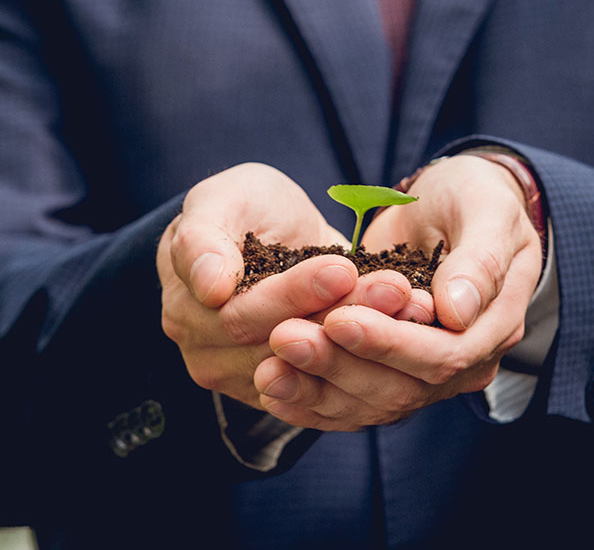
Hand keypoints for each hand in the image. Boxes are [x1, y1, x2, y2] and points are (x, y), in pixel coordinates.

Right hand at [157, 163, 433, 408]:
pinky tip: (407, 326)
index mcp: (186, 305)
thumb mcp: (222, 199)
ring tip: (405, 301)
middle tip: (394, 286)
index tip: (341, 269)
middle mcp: (205, 352)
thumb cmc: (243, 209)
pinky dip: (370, 357)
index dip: (294, 293)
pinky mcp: (285, 393)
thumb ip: (205, 237)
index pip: (240, 313)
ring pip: (309, 367)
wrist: (270, 234)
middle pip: (278, 345)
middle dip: (339, 313)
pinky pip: (328, 384)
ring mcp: (241, 379)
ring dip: (363, 337)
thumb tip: (211, 288)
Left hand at [253, 155, 543, 428]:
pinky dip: (309, 398)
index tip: (338, 319)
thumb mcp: (486, 210)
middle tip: (285, 337)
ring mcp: (424, 374)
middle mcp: (463, 362)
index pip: (444, 355)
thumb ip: (479, 259)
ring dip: (316, 387)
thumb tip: (457, 311)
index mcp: (495, 327)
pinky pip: (349, 401)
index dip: (390, 343)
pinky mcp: (387, 374)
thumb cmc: (475, 196)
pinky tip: (271, 387)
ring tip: (268, 367)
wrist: (454, 203)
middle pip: (401, 387)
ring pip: (369, 401)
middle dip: (340, 365)